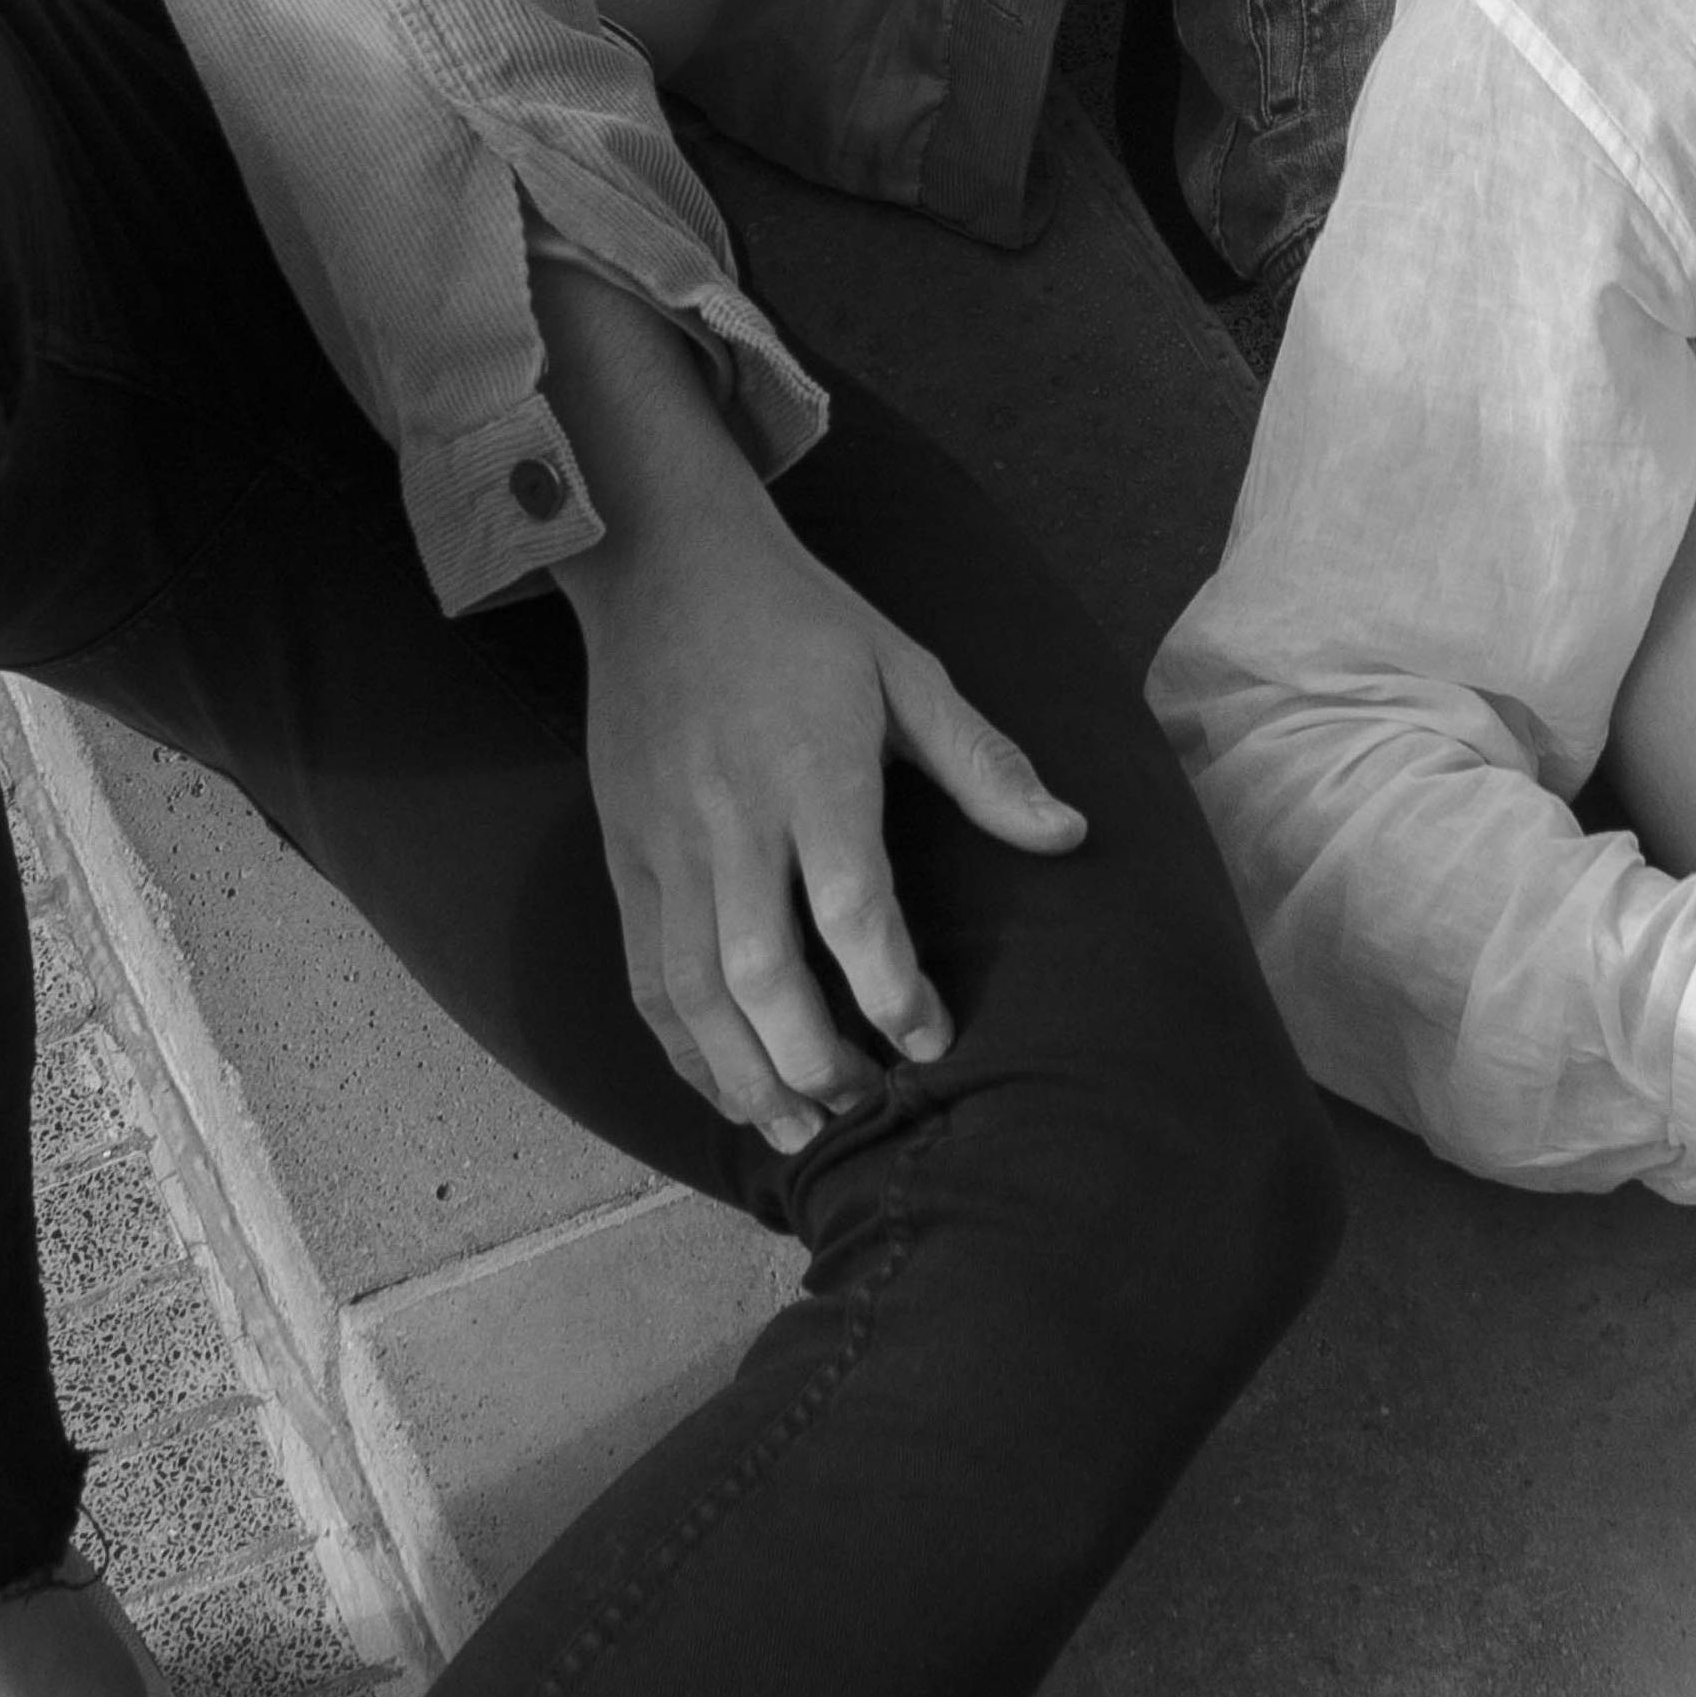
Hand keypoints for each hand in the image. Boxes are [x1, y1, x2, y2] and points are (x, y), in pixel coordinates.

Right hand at [541, 273, 1082, 1150]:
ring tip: (797, 1131)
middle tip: (866, 1105)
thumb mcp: (907, 671)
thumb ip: (985, 763)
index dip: (892, 988)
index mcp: (814, 770)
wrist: (664, 565)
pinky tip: (724, 1083)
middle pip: (759, 970)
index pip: (851, 906)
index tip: (931, 1038)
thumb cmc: (802, 622)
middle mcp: (732, 817)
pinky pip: (645, 972)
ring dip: (743, 1075)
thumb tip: (1070, 835)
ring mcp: (667, 842)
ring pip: (692, 988)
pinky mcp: (625, 854)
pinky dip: (681, 1045)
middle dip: (813, 1059)